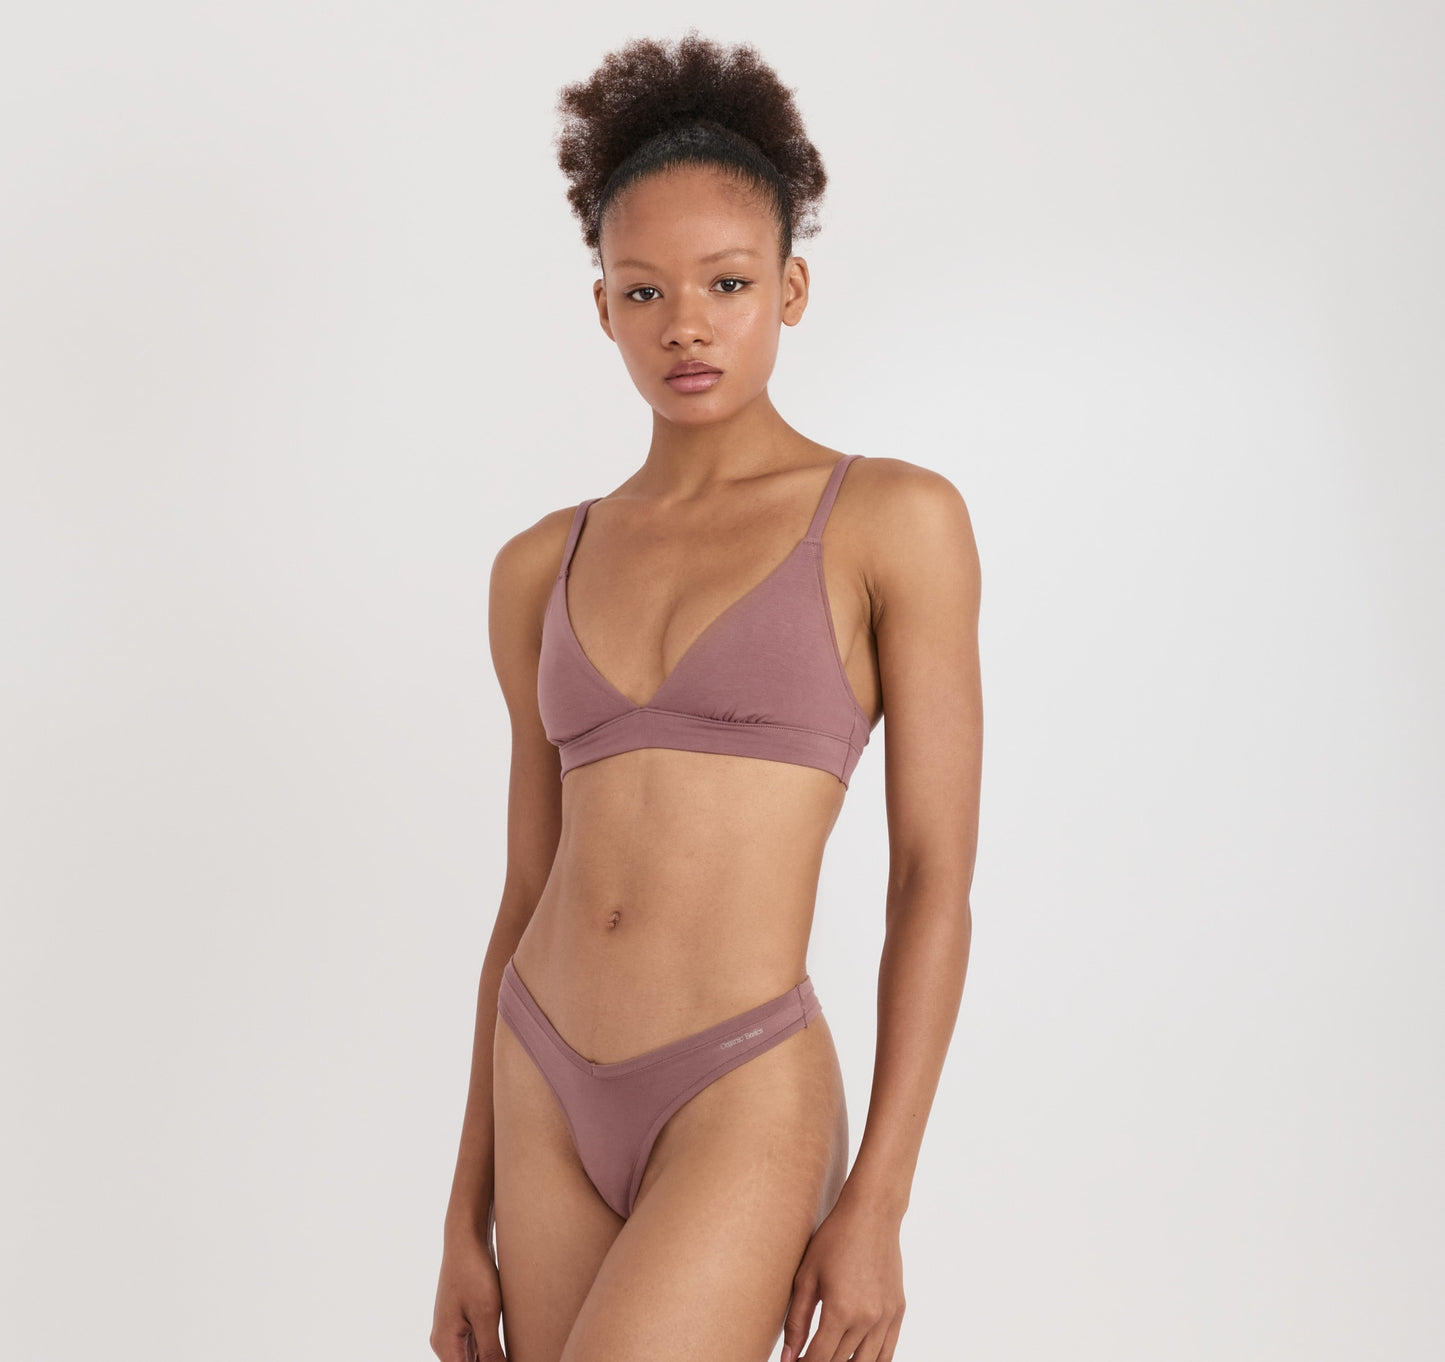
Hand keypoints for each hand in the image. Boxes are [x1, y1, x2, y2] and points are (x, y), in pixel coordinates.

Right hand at [430, 1226, 506, 1361]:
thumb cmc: (473, 1273)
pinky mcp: (463, 1320)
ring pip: (473, 1358)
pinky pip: (476, 1344)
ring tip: (514, 1352)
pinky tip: (508, 1348)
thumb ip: (491, 1351)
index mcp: (445, 1344)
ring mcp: (453, 1330)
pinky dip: (490, 1349)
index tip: (509, 1359)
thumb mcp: (485, 1314)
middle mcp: (445, 1341)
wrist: (466, 1238)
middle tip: (515, 1355)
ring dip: (492, 1358)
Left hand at [781, 1190, 905, 1361]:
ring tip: (829, 1355)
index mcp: (841, 1311)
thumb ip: (797, 1320)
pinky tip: (854, 1356)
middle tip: (807, 1357)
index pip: (819, 1359)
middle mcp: (867, 1319)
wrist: (872, 1215)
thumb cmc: (835, 1239)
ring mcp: (886, 1318)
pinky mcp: (898, 1312)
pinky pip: (886, 1352)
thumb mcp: (807, 1276)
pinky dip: (870, 1361)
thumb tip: (788, 1357)